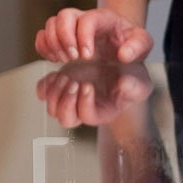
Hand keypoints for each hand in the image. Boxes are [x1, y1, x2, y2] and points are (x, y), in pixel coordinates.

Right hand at [35, 7, 152, 62]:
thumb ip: (137, 47)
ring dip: (52, 44)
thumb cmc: (131, 43)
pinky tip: (54, 59)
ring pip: (50, 24)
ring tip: (64, 60)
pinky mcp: (60, 37)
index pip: (87, 19)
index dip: (83, 37)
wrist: (122, 42)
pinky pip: (42, 36)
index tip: (87, 57)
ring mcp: (70, 26)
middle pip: (63, 16)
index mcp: (104, 18)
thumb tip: (123, 55)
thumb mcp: (143, 44)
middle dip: (64, 38)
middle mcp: (84, 18)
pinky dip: (43, 47)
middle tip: (73, 58)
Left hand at [35, 61, 152, 127]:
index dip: (85, 104)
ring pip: (52, 107)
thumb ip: (133, 86)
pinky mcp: (60, 85)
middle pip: (65, 118)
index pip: (87, 117)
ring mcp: (69, 98)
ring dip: (56, 91)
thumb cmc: (130, 77)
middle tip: (75, 82)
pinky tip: (57, 72)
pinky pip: (43, 91)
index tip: (89, 86)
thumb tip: (123, 84)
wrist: (119, 64)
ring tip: (66, 75)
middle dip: (67, 101)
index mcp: (101, 113)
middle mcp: (82, 109)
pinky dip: (46, 84)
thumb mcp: (139, 82)